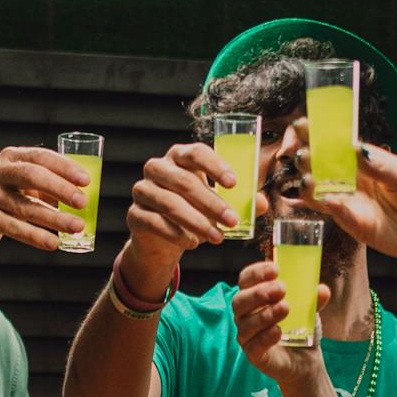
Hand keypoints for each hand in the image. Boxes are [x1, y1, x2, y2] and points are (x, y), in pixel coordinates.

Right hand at [0, 146, 92, 252]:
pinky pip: (14, 227)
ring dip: (54, 218)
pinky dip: (35, 236)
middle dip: (60, 189)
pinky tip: (54, 243)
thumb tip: (86, 198)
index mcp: (11, 157)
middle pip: (32, 176)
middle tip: (83, 203)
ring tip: (77, 227)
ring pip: (25, 206)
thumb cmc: (4, 199)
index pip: (40, 157)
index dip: (64, 167)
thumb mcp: (22, 186)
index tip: (86, 181)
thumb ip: (47, 187)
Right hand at [124, 141, 245, 263]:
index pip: (196, 152)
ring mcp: (142, 190)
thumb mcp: (218, 205)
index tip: (234, 184)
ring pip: (169, 203)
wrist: (164, 238)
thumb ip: (240, 202)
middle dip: (212, 203)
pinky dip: (176, 234)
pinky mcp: (134, 214)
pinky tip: (192, 243)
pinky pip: (155, 222)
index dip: (215, 166)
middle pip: (184, 181)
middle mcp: (158, 168)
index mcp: (180, 157)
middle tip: (232, 221)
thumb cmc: (194, 212)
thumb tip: (262, 203)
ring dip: (197, 222)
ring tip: (217, 238)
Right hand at [230, 258, 332, 383]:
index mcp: (254, 298)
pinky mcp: (254, 355)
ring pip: (246, 323)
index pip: (246, 280)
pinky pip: (253, 346)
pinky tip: (278, 331)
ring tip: (285, 308)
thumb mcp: (308, 310)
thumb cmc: (299, 329)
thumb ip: (313, 300)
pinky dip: (265, 337)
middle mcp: (245, 315)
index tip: (275, 269)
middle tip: (281, 289)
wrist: (305, 361)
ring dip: (265, 314)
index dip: (256, 272)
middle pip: (240, 300)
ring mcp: (247, 336)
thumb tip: (322, 290)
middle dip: (259, 293)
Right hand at [291, 133, 396, 268]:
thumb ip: (378, 164)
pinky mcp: (357, 226)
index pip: (336, 144)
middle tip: (301, 154)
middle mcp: (356, 181)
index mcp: (367, 161)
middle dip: (309, 158)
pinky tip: (321, 197)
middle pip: (324, 167)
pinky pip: (337, 213)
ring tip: (305, 177)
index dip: (318, 135)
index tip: (302, 125)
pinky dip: (328, 205)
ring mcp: (354, 203)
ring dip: (312, 183)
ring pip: (324, 191)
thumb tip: (353, 147)